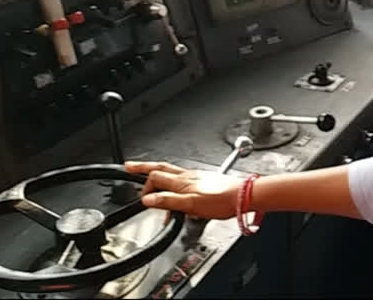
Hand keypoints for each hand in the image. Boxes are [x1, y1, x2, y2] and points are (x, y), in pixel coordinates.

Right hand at [125, 161, 241, 219]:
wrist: (243, 196)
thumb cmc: (222, 201)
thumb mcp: (191, 205)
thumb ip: (168, 202)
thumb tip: (148, 200)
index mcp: (182, 181)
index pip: (155, 178)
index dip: (145, 187)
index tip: (142, 199)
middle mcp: (187, 175)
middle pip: (160, 168)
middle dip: (143, 167)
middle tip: (129, 166)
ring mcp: (196, 176)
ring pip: (171, 171)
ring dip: (156, 172)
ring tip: (146, 173)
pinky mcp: (203, 179)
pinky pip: (182, 178)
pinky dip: (172, 181)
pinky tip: (174, 187)